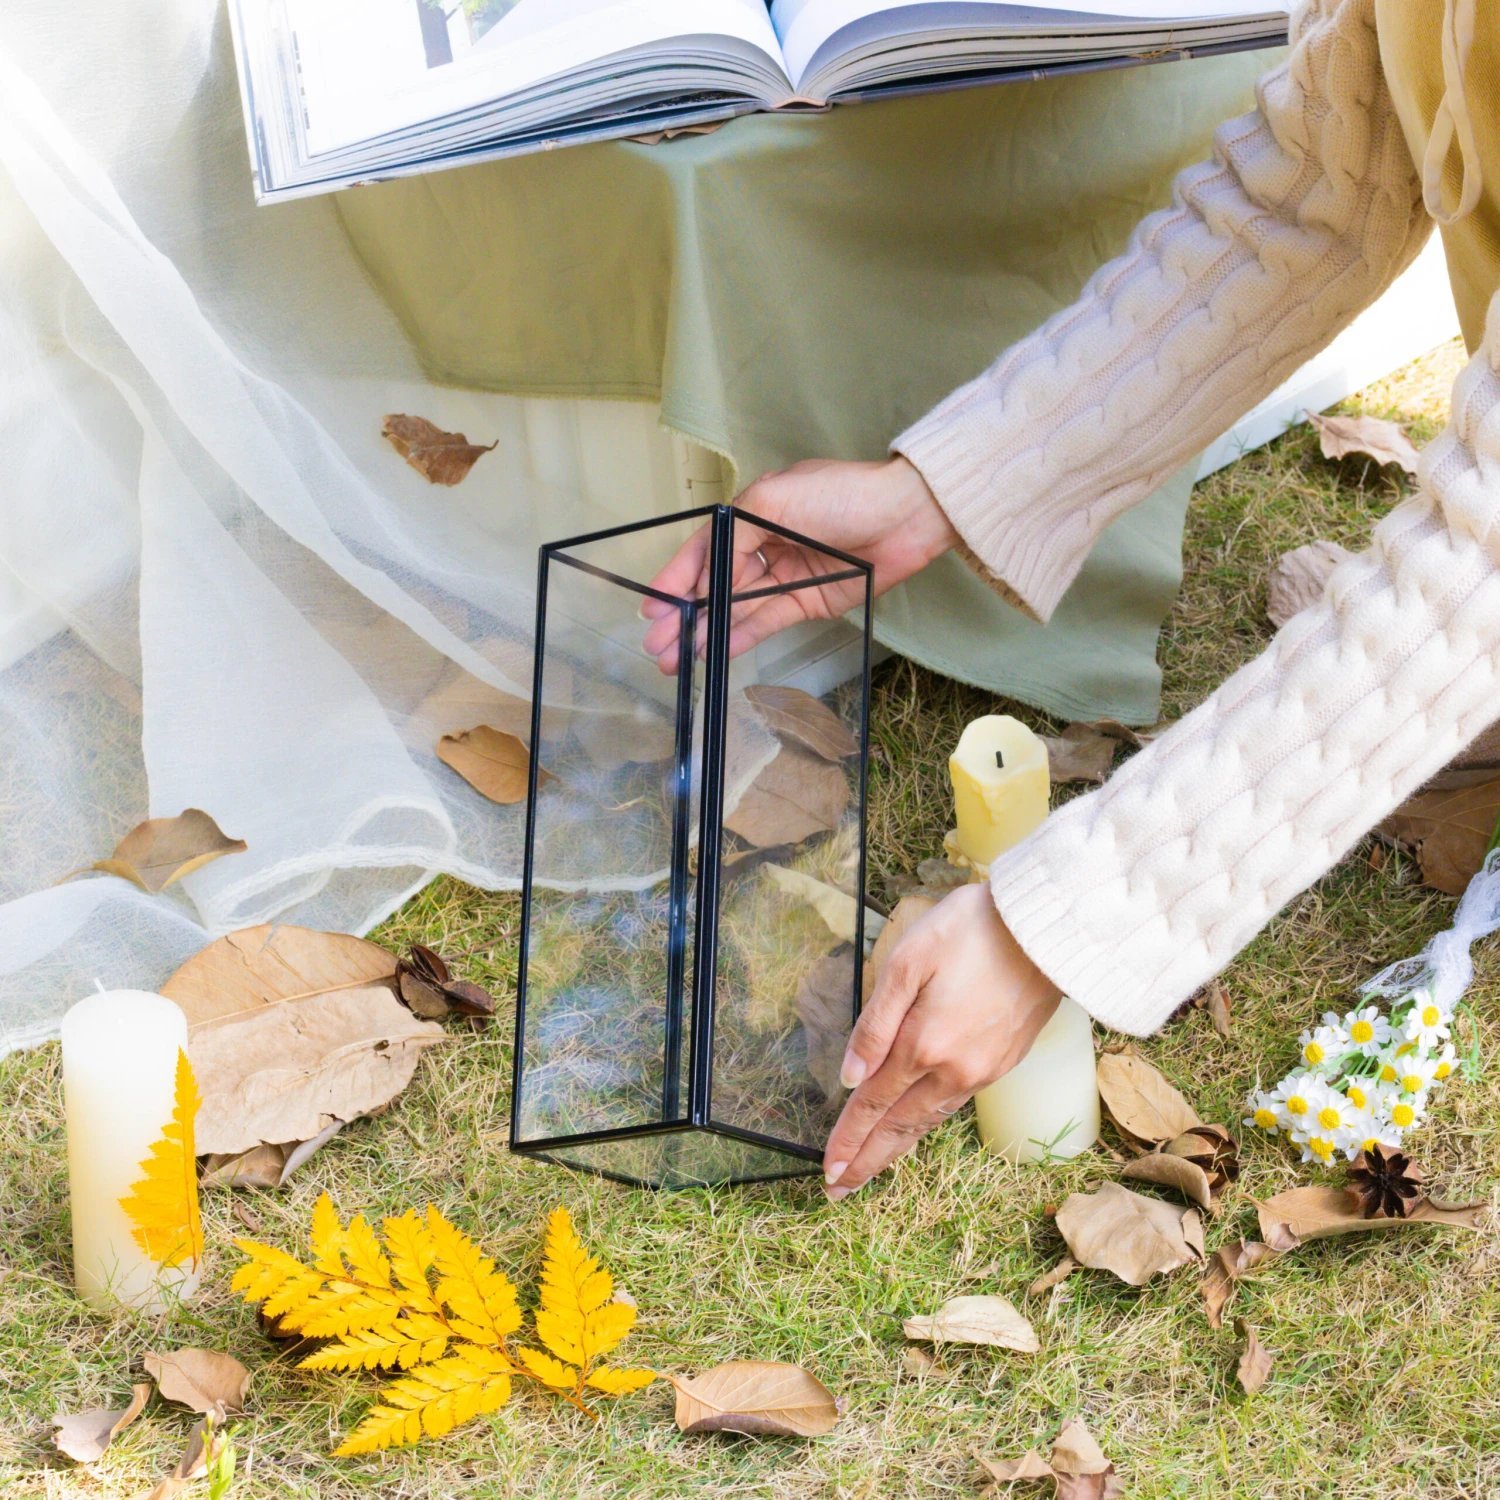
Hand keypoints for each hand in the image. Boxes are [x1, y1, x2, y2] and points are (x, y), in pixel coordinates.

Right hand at [640, 456, 954, 670]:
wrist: (903, 516)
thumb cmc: (841, 495)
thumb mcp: (773, 500)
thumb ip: (733, 537)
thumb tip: (706, 578)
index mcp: (751, 513)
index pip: (703, 550)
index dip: (676, 579)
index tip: (651, 608)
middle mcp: (763, 545)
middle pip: (714, 585)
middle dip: (683, 616)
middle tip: (657, 647)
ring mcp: (784, 576)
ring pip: (735, 608)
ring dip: (706, 632)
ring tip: (677, 659)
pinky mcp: (807, 602)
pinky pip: (765, 622)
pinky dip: (739, 637)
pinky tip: (715, 652)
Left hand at [823, 884, 1060, 1198]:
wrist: (1046, 930)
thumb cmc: (970, 931)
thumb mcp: (908, 961)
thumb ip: (876, 1023)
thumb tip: (850, 1079)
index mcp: (924, 1045)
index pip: (873, 1105)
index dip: (848, 1139)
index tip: (826, 1170)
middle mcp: (954, 1070)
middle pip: (900, 1126)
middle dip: (866, 1160)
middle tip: (838, 1190)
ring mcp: (982, 1070)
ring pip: (927, 1120)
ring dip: (895, 1149)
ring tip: (868, 1169)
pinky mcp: (1003, 1061)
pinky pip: (952, 1104)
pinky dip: (925, 1124)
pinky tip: (914, 1127)